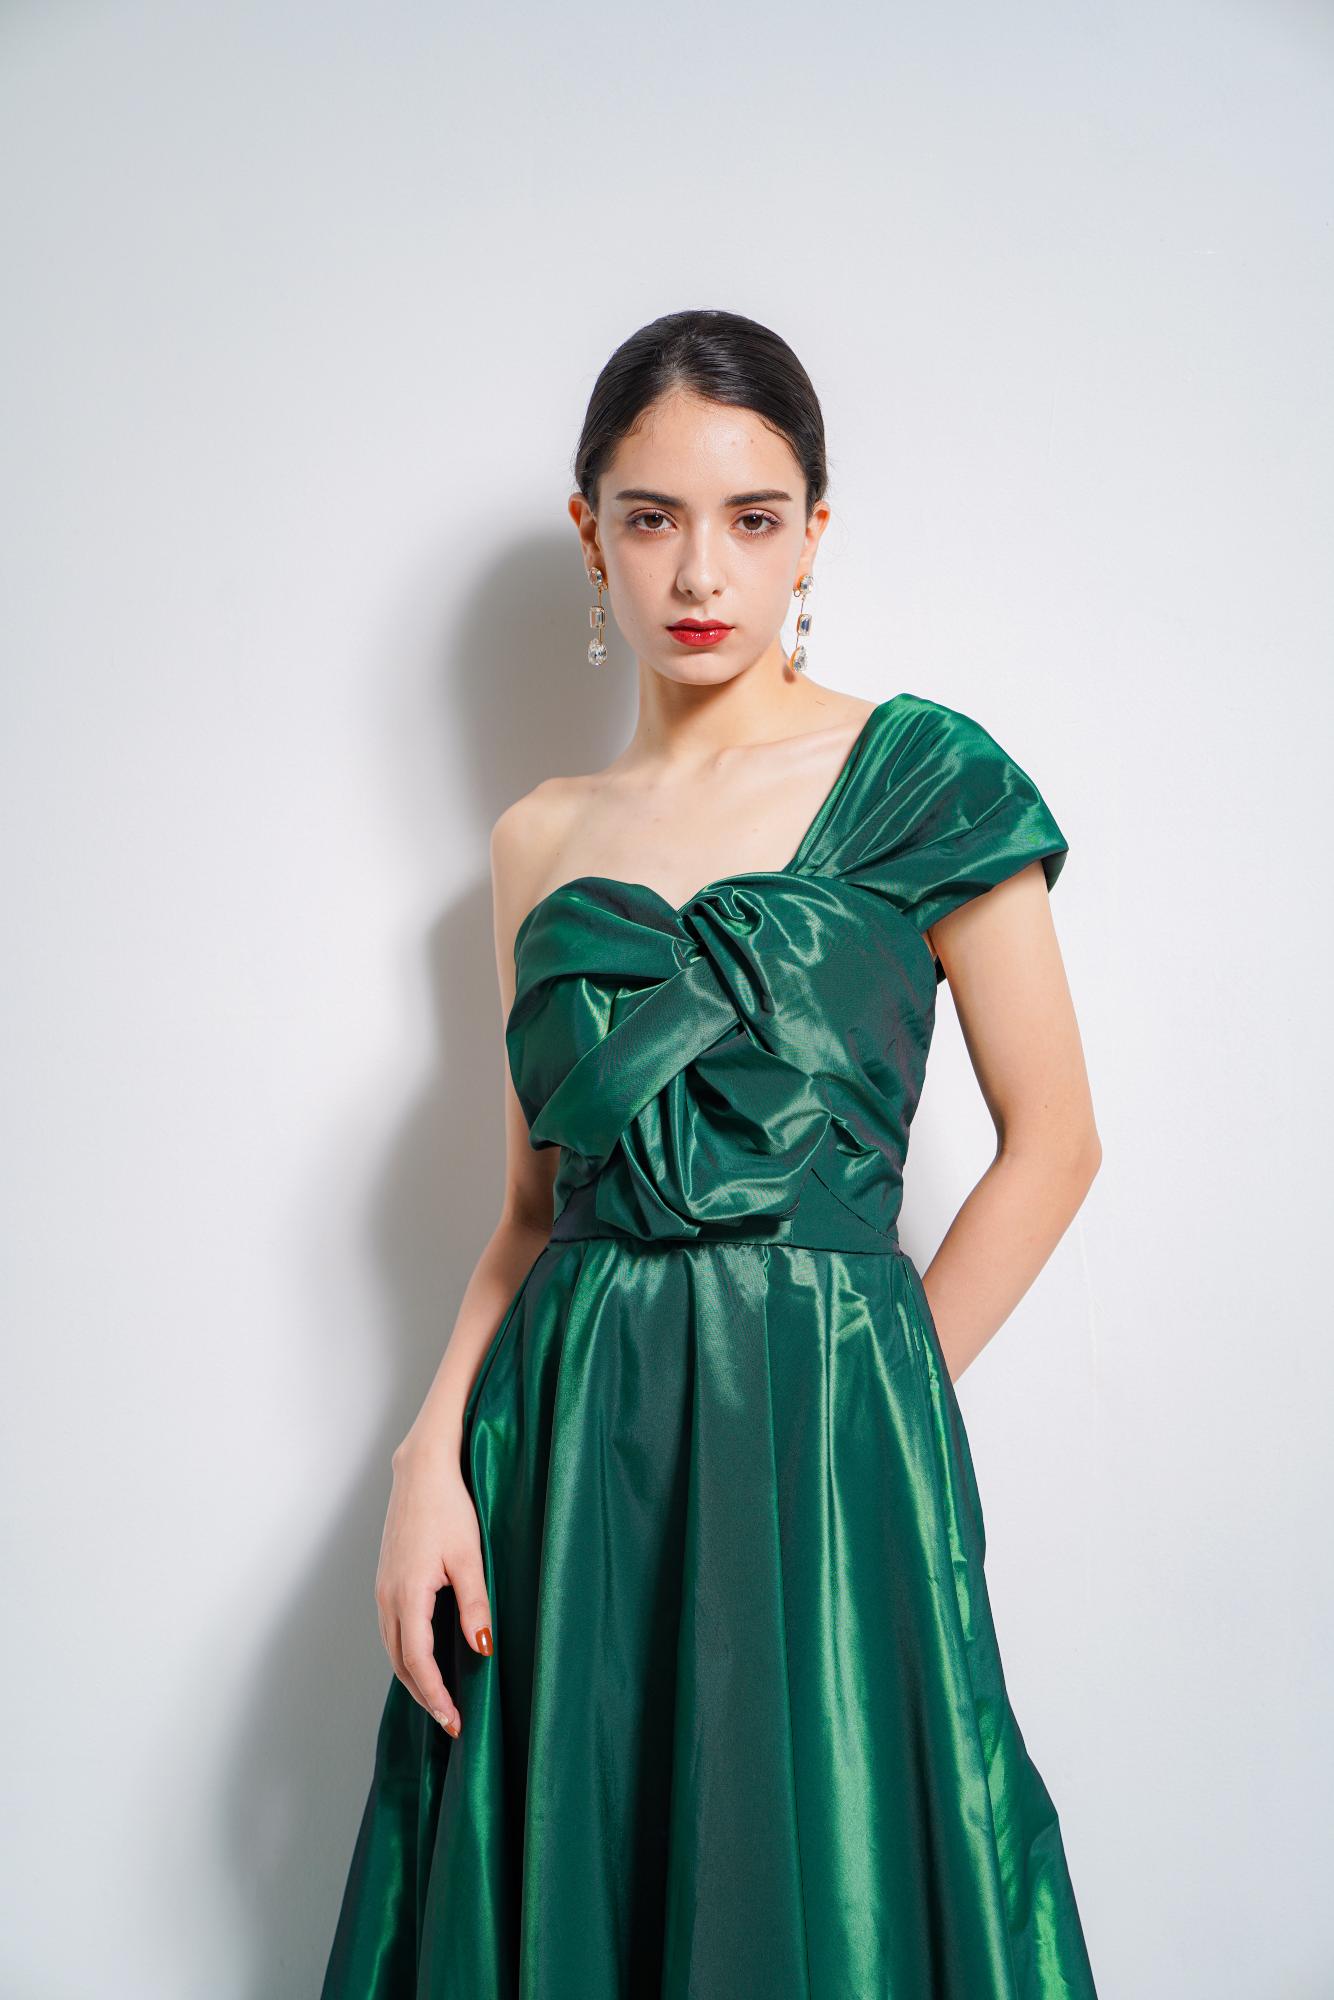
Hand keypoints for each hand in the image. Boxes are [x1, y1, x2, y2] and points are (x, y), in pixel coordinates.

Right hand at [374, 1439, 493, 1736]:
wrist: (421, 1470)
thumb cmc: (448, 1507)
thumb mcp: (470, 1557)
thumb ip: (474, 1605)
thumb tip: (481, 1648)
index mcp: (408, 1594)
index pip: (418, 1662)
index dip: (435, 1695)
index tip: (453, 1720)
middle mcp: (387, 1595)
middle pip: (400, 1662)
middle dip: (424, 1694)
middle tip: (450, 1720)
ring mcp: (382, 1587)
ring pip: (393, 1647)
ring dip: (413, 1676)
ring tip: (439, 1698)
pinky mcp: (386, 1578)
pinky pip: (391, 1629)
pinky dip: (405, 1653)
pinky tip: (423, 1659)